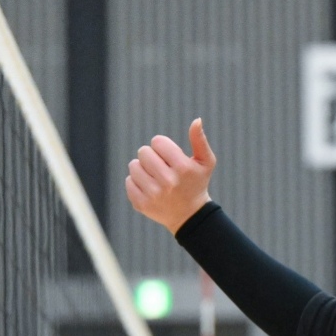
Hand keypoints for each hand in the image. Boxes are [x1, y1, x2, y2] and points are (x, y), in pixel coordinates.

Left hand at [126, 118, 217, 232]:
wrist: (190, 215)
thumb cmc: (197, 183)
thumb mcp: (206, 162)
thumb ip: (200, 140)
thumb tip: (196, 120)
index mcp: (183, 168)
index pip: (158, 141)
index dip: (162, 146)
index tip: (169, 156)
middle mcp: (168, 182)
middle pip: (143, 152)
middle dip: (151, 156)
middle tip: (161, 166)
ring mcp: (154, 195)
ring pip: (133, 166)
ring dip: (142, 168)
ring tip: (154, 176)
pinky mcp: (142, 204)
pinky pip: (129, 182)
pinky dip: (136, 182)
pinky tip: (149, 187)